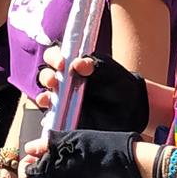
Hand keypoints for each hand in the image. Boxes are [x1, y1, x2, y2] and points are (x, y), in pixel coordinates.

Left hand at [22, 130, 151, 177]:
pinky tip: (74, 174)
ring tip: (60, 166)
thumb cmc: (103, 148)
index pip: (26, 177)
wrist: (131, 168)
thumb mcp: (73, 139)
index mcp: (52, 172)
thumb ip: (49, 145)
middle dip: (35, 175)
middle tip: (45, 162)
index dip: (27, 167)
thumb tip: (30, 148)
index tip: (35, 157)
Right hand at [33, 46, 169, 132]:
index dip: (54, 58)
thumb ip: (94, 64)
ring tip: (48, 99)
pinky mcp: (67, 119)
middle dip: (47, 77)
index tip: (62, 63)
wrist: (133, 107)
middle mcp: (64, 82)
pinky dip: (49, 119)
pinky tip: (51, 119)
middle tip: (54, 81)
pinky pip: (54, 120)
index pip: (54, 57)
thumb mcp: (109, 70)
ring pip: (45, 98)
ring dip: (43, 97)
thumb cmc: (119, 83)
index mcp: (72, 66)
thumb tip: (77, 64)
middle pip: (46, 77)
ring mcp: (64, 101)